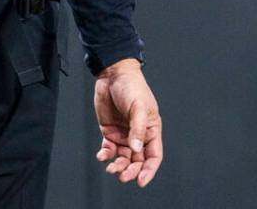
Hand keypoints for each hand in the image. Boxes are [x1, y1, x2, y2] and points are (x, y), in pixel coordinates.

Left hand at [93, 58, 162, 187]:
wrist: (113, 75)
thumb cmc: (132, 87)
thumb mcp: (138, 107)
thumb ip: (138, 128)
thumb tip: (136, 148)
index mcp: (151, 129)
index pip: (153, 155)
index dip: (149, 170)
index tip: (141, 181)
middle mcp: (138, 135)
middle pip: (138, 161)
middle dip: (131, 171)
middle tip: (123, 176)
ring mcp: (124, 134)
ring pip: (123, 158)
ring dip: (118, 166)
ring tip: (111, 169)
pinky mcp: (110, 132)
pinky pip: (109, 150)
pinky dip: (106, 155)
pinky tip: (102, 155)